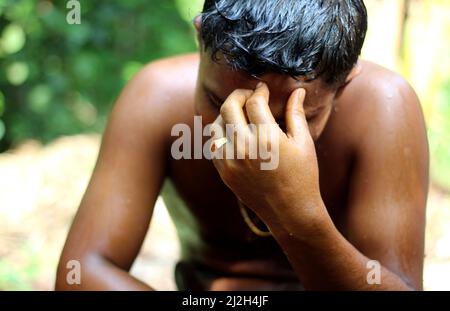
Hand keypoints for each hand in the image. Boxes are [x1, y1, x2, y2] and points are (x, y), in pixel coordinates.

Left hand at [211, 82, 324, 225]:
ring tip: (239, 114)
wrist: (289, 211)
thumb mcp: (304, 143)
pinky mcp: (224, 172)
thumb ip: (296, 113)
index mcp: (267, 139)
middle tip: (248, 95)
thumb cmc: (302, 176)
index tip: (263, 89)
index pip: (253, 102)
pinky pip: (214, 144)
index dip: (258, 91)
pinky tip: (234, 133)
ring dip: (226, 114)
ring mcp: (231, 161)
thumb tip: (297, 90)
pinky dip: (221, 134)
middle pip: (229, 107)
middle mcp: (245, 148)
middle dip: (239, 95)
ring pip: (216, 124)